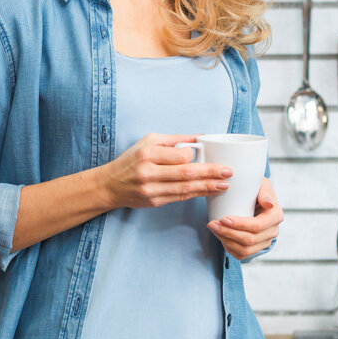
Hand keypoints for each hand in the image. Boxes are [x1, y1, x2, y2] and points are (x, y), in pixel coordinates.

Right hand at [100, 133, 230, 208]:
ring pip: (184, 189)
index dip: (195, 157)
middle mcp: (148, 172)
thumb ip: (175, 139)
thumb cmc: (131, 159)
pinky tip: (208, 191)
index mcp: (148, 153)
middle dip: (210, 173)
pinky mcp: (153, 202)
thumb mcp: (149, 141)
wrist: (109, 185)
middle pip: (185, 173)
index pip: (179, 156)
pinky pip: (179, 197)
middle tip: (227, 172)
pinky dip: (195, 194)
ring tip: (224, 184)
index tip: (207, 155)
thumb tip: (201, 137)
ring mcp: (150, 189)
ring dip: (207, 187)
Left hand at [208, 177, 282, 259]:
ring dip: (226, 241)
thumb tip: (268, 203)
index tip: (224, 219)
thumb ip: (265, 190)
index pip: (258, 226)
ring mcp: (265, 241)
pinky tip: (220, 237)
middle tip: (212, 224)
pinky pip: (242, 254)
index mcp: (276, 216)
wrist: (256, 198)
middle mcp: (273, 231)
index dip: (240, 225)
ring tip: (214, 229)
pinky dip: (229, 248)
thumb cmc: (257, 189)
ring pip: (245, 250)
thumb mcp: (262, 184)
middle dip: (228, 233)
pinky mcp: (256, 248)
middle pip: (249, 240)